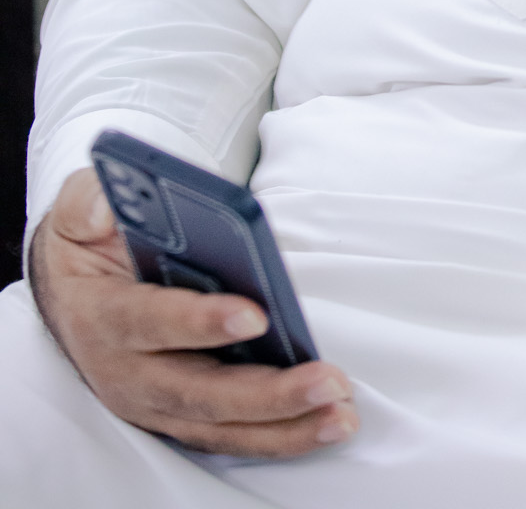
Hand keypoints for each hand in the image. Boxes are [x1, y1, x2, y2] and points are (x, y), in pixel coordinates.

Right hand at [28, 168, 358, 456]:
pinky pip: (230, 434)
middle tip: (327, 380)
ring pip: (221, 426)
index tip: (257, 314)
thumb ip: (88, 204)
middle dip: (266, 393)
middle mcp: (128, 373)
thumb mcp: (77, 215)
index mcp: (104, 317)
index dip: (201, 322)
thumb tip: (108, 204)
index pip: (152, 323)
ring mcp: (155, 402)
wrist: (70, 296)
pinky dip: (279, 436)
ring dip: (284, 426)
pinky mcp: (181, 415)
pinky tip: (326, 423)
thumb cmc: (88, 249)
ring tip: (341, 413)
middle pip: (199, 393)